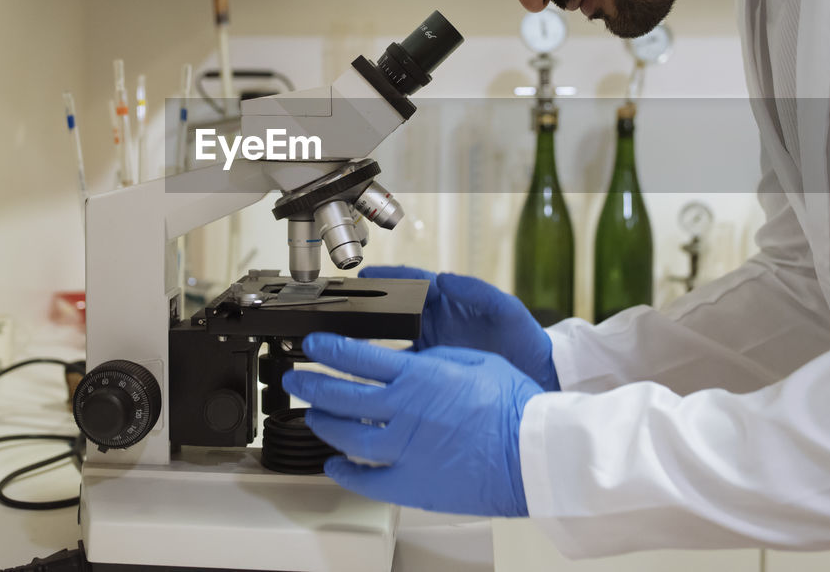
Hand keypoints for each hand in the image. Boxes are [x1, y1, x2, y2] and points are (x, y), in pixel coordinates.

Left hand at [283, 333, 540, 516]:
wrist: (534, 453)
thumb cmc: (514, 406)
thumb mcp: (474, 362)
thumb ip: (436, 361)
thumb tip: (411, 362)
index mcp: (418, 377)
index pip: (357, 358)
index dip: (329, 350)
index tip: (313, 346)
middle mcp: (403, 411)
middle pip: (341, 396)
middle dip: (311, 385)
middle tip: (295, 380)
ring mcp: (403, 450)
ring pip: (346, 437)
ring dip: (324, 424)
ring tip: (312, 417)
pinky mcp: (411, 483)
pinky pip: (367, 480)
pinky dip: (346, 473)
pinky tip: (334, 466)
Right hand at [360, 265, 558, 390]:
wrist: (539, 380)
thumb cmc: (526, 340)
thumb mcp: (507, 310)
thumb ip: (478, 292)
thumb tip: (446, 276)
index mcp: (451, 302)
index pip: (413, 283)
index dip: (389, 278)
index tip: (366, 276)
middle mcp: (436, 324)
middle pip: (394, 312)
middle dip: (368, 309)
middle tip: (341, 309)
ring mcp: (432, 350)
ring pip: (391, 344)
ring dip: (368, 344)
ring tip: (343, 345)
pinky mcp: (432, 377)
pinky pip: (403, 373)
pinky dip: (384, 376)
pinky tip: (367, 380)